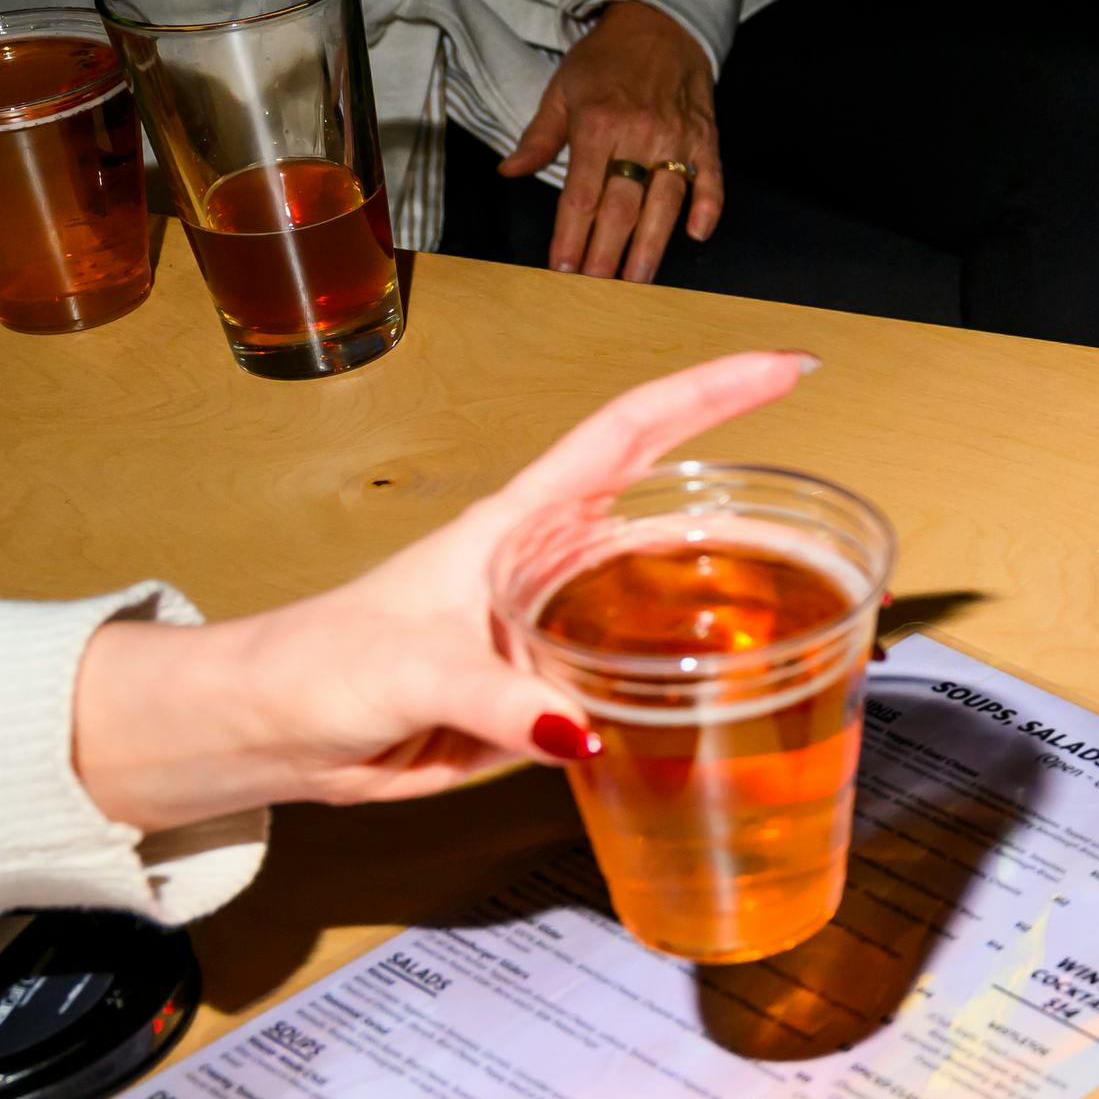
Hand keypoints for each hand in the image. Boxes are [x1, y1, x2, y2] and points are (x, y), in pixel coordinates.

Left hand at [68, 352, 815, 830]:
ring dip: (727, 592)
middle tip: (827, 499)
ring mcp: (550, 626)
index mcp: (519, 526)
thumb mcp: (412, 671)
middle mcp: (548, 564)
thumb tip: (587, 730)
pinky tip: (729, 697)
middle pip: (666, 503)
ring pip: (661, 592)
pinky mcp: (546, 690)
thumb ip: (500, 700)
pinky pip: (635, 675)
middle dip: (746, 483)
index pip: (629, 434)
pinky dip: (687, 682)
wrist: (271, 728)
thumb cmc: (320, 666)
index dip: (708, 393)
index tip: (782, 368)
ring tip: (807, 601)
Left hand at [502, 0, 723, 280]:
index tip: (562, 269)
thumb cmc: (605, 59)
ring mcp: (677, 138)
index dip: (570, 236)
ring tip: (638, 280)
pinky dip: (707, 208)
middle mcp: (639, 134)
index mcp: (597, 123)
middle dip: (607, 253)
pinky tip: (695, 235)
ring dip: (652, 246)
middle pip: (622, 207)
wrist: (660, 22)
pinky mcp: (706, 137)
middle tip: (597, 290)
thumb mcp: (562, 89)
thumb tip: (509, 172)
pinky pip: (711, 179)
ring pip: (665, 202)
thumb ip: (539, 135)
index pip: (580, 194)